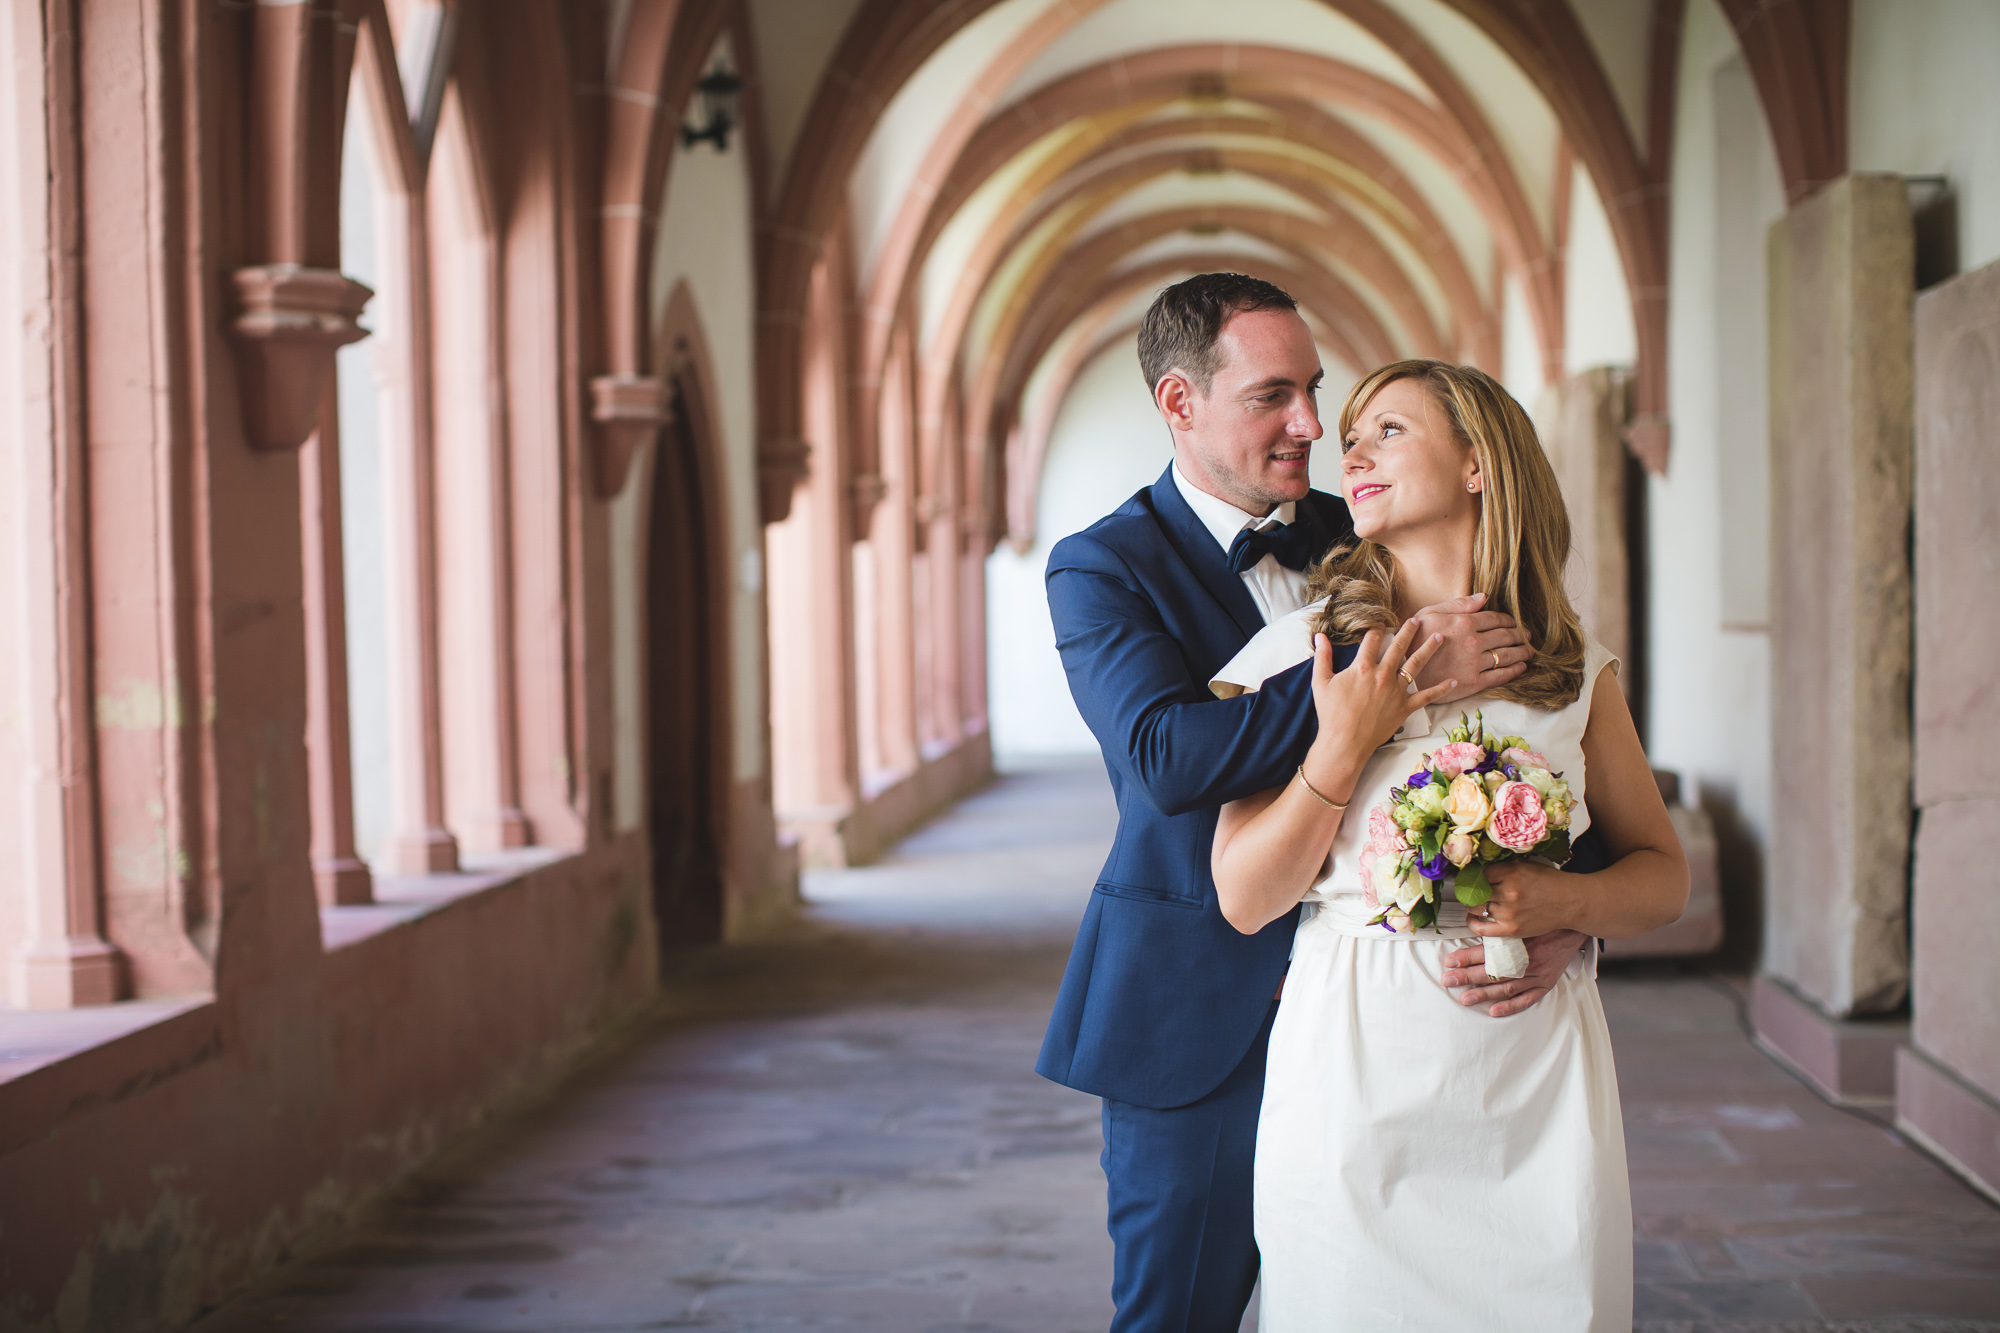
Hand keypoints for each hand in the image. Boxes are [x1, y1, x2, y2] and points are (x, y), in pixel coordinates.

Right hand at [1307, 623, 1452, 777]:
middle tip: (1417, 620)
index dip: (1376, 628)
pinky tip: (1453, 681)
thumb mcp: (1321, 682)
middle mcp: (1383, 674)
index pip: (1372, 639)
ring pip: (1417, 665)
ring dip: (1429, 649)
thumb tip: (1320, 636)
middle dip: (1408, 631)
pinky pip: (1427, 696)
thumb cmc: (1331, 713)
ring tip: (1439, 637)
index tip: (1380, 622)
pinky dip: (1441, 689)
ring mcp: (1397, 691)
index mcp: (1363, 666)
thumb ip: (1322, 656)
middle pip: (1399, 646)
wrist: (1345, 742)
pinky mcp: (1405, 707)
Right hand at [1407, 593, 1532, 702]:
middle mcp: (1473, 641)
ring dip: (1522, 652)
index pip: (1495, 619)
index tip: (1515, 622)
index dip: (1509, 620)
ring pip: (1507, 655)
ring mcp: (1475, 662)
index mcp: (1464, 622)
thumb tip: (1483, 597)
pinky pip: (1501, 675)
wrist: (1403, 670)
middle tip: (1528, 636)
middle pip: (1505, 636)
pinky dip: (1515, 670)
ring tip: (1529, 651)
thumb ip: (1458, 604)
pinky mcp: (1474, 682)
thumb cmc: (1413, 639)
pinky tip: (1521, 667)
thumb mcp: (1430, 613)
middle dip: (1520, 635)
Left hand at [1442, 929, 1587, 1015]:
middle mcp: (1527, 960)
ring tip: (1464, 998)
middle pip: (1493, 971)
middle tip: (1448, 981)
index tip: (1449, 962)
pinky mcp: (1545, 983)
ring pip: (1506, 987)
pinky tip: (1493, 1011)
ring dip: (1484, 994)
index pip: (1487, 952)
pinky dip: (1510, 1006)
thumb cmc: (1543, 922)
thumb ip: (1498, 928)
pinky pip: (1527, 999)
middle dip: (1467, 976)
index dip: (1466, 957)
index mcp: (1519, 941)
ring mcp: (1537, 974)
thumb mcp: (1519, 919)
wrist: (1573, 927)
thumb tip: (1472, 929)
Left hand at [1465, 860, 1585, 940]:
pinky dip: (1472, 923)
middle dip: (1471, 889)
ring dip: (1472, 904)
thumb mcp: (1525, 865)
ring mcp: (1509, 913)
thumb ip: (1503, 867)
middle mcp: (1509, 893)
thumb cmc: (1549, 882)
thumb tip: (1478, 869)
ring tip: (1475, 901)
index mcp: (1512, 873)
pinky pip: (1481, 928)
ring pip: (1476, 908)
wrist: (1570, 902)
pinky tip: (1472, 917)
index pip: (1480, 873)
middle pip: (1475, 891)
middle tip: (1472, 889)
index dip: (1476, 875)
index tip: (1475, 876)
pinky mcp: (1511, 929)